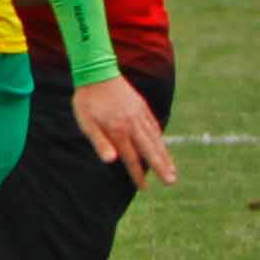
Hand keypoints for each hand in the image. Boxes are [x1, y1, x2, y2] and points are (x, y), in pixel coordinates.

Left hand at [75, 75, 176, 189]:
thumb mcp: (86, 123)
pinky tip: (162, 145)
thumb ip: (100, 142)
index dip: (137, 174)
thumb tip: (111, 161)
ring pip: (155, 139)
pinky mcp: (141, 106)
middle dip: (161, 167)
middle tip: (172, 182)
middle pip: (150, 150)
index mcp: (119, 131)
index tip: (144, 188)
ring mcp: (139, 114)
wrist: (97, 71)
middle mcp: (133, 124)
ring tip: (172, 169)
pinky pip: (153, 126)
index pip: (131, 158)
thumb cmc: (87, 100)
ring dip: (164, 155)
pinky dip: (159, 138)